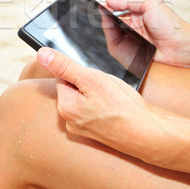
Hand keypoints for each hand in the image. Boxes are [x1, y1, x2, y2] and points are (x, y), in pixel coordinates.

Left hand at [37, 47, 180, 162]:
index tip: (95, 77)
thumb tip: (41, 54)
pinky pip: (95, 110)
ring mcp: (83, 128)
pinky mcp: (96, 132)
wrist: (148, 134)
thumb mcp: (92, 79)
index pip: (62, 76)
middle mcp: (69, 121)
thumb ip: (64, 66)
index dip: (80, 71)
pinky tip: (116, 108)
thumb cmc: (122, 107)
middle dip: (89, 83)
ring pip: (85, 98)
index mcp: (65, 107)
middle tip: (107, 90)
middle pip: (73, 88)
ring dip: (97, 94)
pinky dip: (104, 106)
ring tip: (113, 100)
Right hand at [105, 0, 189, 66]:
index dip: (109, 5)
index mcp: (139, 12)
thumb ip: (128, 0)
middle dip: (106, 14)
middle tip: (103, 11)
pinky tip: (112, 29)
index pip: (118, 7)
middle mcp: (133, 24)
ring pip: (111, 30)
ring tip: (108, 18)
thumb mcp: (149, 3)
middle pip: (112, 19)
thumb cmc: (170, 25)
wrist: (180, 46)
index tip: (103, 3)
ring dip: (108, 24)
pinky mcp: (128, 50)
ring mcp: (130, 37)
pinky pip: (114, 43)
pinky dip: (111, 36)